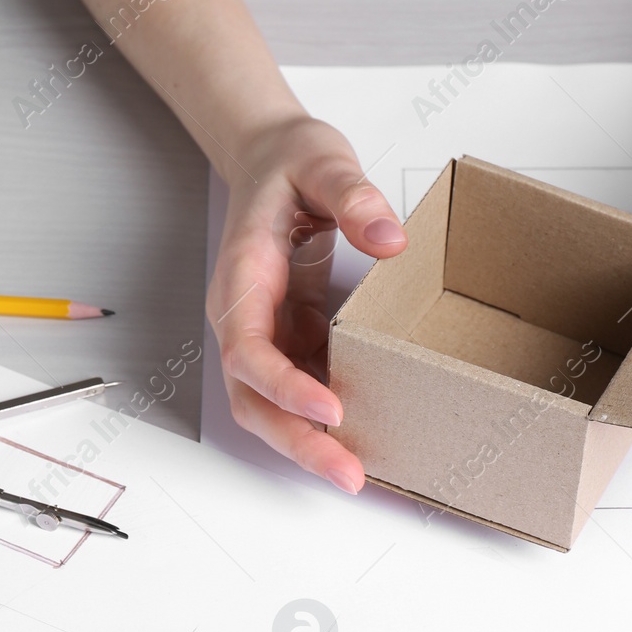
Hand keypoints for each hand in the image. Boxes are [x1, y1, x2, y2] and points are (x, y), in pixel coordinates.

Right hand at [206, 112, 405, 493]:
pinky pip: (296, 393)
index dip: (284, 386)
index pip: (250, 348)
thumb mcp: (323, 159)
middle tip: (347, 473)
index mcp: (244, 276)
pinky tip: (362, 439)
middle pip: (253, 399)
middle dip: (296, 442)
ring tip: (354, 473)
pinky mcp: (286, 339)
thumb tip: (388, 237)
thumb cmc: (289, 161)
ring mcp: (263, 333)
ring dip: (306, 444)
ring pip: (268, 408)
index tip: (330, 408)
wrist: (270, 158)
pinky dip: (320, 423)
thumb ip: (352, 195)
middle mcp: (243, 316)